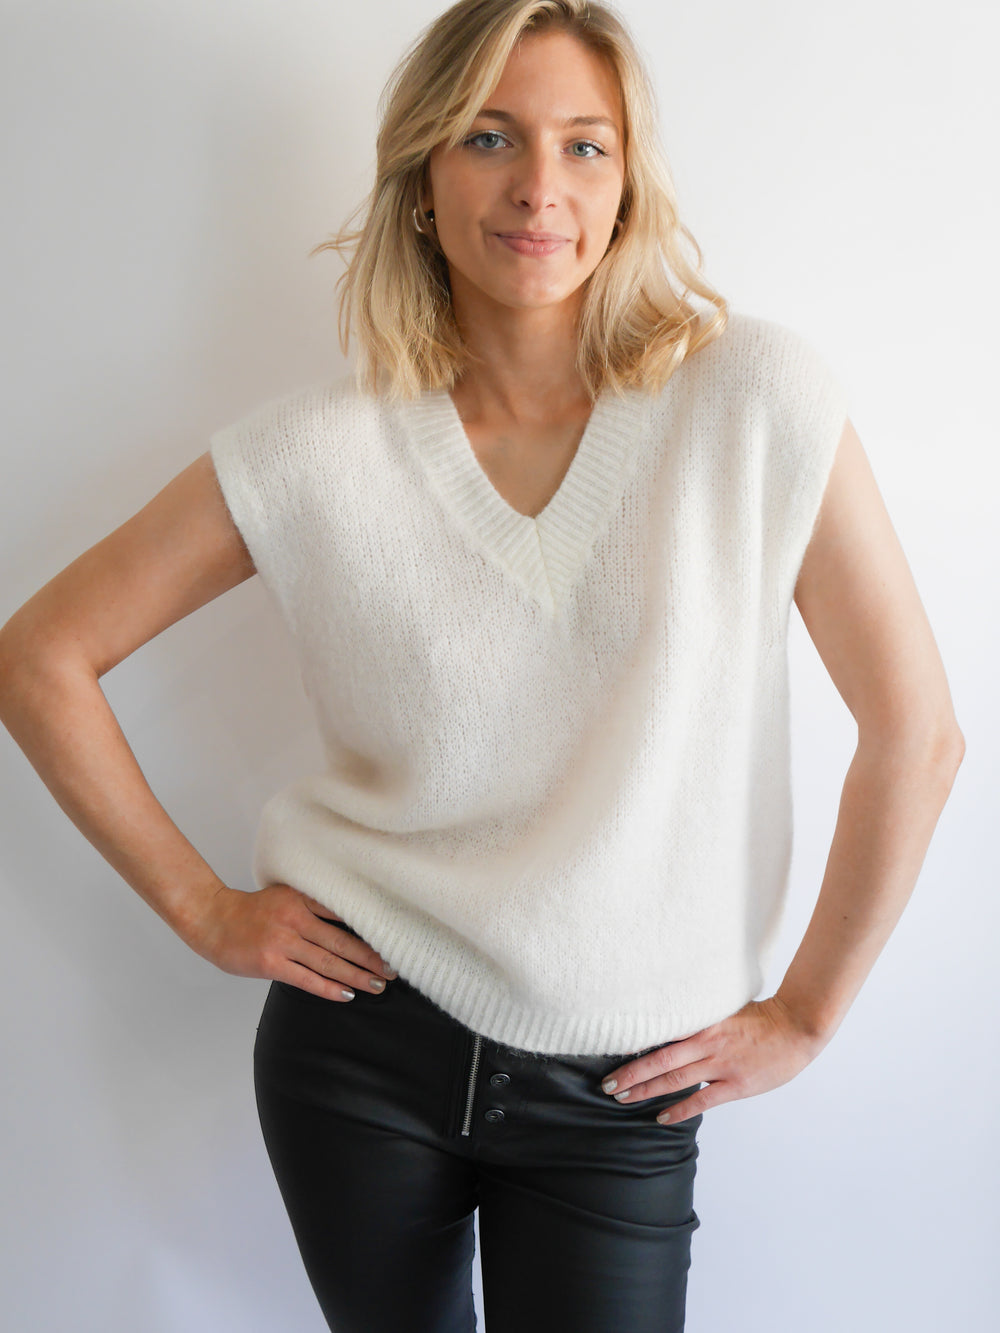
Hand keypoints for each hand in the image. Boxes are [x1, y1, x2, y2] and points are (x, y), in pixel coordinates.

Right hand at [181, 881, 397, 1000]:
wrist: (213, 919)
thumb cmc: (252, 911)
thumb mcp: (285, 896)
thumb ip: (313, 907)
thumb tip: (350, 923)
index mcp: (302, 898)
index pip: (344, 913)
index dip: (370, 929)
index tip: (393, 939)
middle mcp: (295, 918)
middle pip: (342, 941)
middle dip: (371, 957)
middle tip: (393, 968)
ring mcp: (283, 941)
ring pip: (328, 962)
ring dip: (357, 976)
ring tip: (378, 985)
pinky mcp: (271, 963)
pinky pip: (307, 979)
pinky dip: (329, 988)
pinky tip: (347, 995)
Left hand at [600, 997, 831, 1124]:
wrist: (796, 1027)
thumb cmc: (760, 1017)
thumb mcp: (725, 1009)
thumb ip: (699, 1018)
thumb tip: (670, 1023)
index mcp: (703, 1023)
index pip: (662, 1034)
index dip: (635, 1045)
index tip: (611, 1051)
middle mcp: (707, 1044)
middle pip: (660, 1060)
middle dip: (631, 1074)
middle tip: (607, 1085)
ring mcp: (721, 1065)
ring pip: (675, 1080)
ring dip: (646, 1091)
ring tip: (622, 1099)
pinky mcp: (736, 1085)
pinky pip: (702, 1101)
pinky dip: (679, 1110)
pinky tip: (661, 1117)